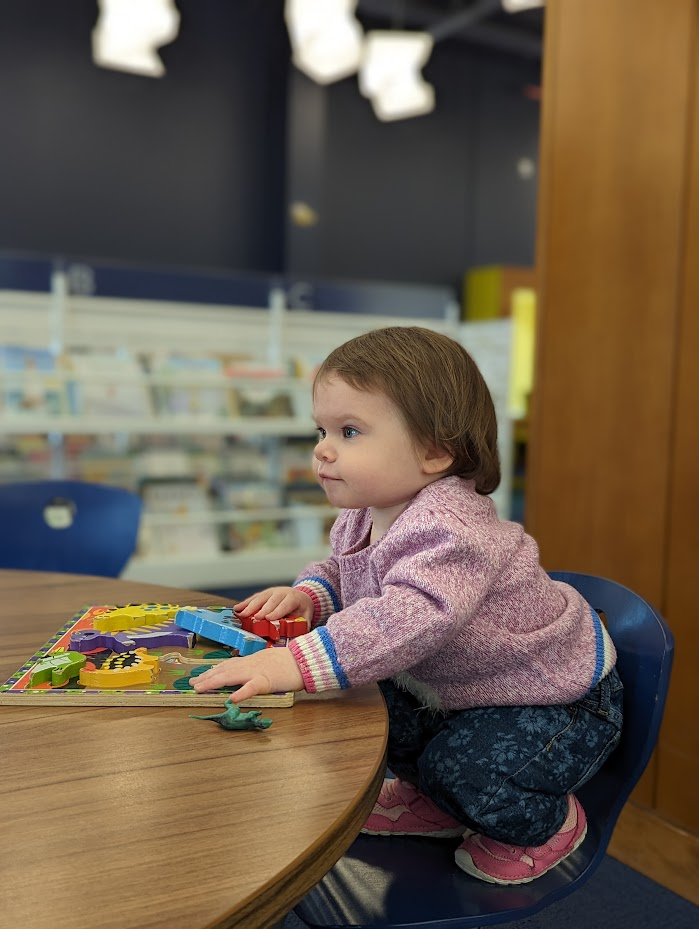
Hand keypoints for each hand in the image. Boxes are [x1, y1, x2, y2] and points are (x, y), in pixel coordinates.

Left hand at [190, 647, 304, 702]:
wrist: (305, 659)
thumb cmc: (290, 662)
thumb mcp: (269, 662)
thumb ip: (256, 667)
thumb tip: (245, 677)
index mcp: (251, 660)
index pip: (228, 665)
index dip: (212, 670)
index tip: (200, 676)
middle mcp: (249, 664)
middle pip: (224, 670)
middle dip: (207, 677)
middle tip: (192, 684)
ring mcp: (256, 671)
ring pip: (231, 676)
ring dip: (213, 682)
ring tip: (200, 688)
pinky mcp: (266, 681)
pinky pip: (251, 688)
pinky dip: (240, 693)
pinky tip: (230, 699)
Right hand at [234, 586, 313, 622]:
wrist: (302, 596)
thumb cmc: (302, 610)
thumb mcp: (306, 617)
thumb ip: (302, 628)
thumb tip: (295, 641)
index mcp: (293, 598)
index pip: (285, 604)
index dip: (277, 611)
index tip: (268, 618)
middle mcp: (281, 592)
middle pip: (271, 600)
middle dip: (262, 609)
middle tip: (255, 617)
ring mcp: (272, 592)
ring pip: (260, 598)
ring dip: (250, 606)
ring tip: (241, 614)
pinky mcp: (264, 594)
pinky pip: (254, 598)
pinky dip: (245, 603)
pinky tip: (237, 609)